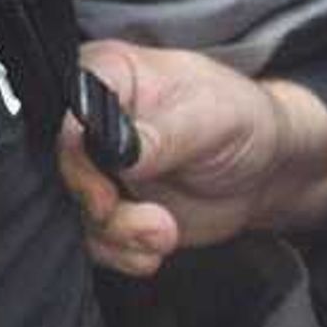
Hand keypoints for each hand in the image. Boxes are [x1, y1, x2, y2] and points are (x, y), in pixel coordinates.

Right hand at [57, 42, 326, 276]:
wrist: (266, 170)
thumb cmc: (242, 121)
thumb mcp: (208, 118)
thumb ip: (157, 136)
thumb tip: (110, 152)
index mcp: (105, 75)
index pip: (63, 117)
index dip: (77, 161)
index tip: (106, 194)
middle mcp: (89, 120)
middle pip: (60, 171)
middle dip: (103, 209)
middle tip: (153, 224)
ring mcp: (94, 166)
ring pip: (74, 212)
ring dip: (118, 236)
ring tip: (165, 232)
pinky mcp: (105, 206)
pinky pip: (91, 239)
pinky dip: (122, 252)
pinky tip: (156, 245)